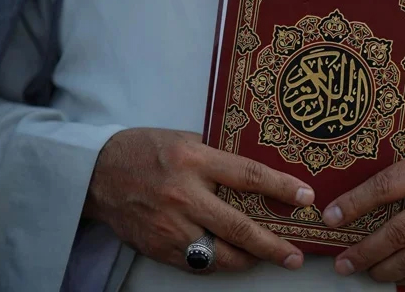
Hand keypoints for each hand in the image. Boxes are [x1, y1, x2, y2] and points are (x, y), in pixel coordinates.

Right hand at [82, 128, 314, 273]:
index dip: (282, 188)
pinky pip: (198, 264)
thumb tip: (256, 173)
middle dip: (273, 246)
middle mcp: (185, 196)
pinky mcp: (159, 247)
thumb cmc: (145, 150)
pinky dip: (218, 263)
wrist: (98, 174)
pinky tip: (232, 258)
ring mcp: (171, 226)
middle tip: (295, 256)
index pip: (249, 176)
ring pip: (220, 255)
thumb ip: (218, 157)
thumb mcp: (185, 140)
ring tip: (267, 259)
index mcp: (194, 161)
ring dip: (249, 260)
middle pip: (239, 227)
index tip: (306, 197)